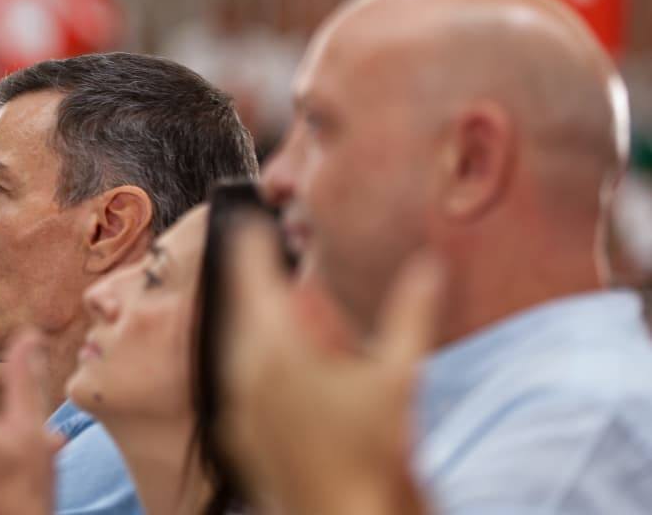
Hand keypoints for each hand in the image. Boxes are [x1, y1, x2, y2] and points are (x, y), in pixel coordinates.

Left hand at [219, 228, 441, 514]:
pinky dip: (260, 367)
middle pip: (243, 307)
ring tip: (289, 318)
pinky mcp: (239, 432)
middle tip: (269, 259)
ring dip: (262, 326)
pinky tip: (288, 374)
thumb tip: (430, 265)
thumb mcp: (399, 377)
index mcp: (275, 345)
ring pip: (240, 345)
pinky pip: (243, 383)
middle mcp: (246, 369)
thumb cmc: (373, 452)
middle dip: (259, 283)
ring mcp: (238, 404)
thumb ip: (413, 313)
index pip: (251, 273)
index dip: (251, 242)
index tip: (248, 217)